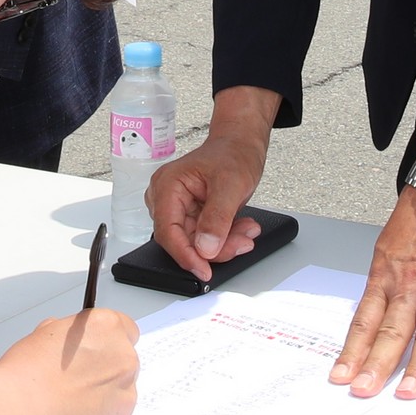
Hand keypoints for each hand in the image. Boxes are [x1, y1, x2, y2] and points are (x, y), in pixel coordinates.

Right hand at [0, 309, 137, 414]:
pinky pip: (118, 410)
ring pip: (122, 385)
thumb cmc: (25, 375)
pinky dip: (104, 412)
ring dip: (105, 389)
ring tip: (73, 399)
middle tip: (79, 377)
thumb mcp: (43, 335)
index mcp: (105, 325)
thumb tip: (70, 340)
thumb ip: (68, 332)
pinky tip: (78, 413)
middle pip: (124, 356)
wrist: (19, 412)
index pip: (124, 327)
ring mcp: (126, 386)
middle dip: (106, 365)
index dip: (107, 340)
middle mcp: (122, 354)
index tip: (97, 349)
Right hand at [146, 87, 279, 281]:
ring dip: (224, 243)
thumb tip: (206, 247)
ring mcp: (178, 208)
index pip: (167, 231)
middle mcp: (167, 198)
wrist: (242, 144)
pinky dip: (225, 237)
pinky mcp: (191, 215)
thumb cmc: (233, 153)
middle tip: (242, 243)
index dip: (185, 254)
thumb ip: (217, 217)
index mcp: (168, 186)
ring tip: (247, 231)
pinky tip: (242, 227)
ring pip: (195, 242)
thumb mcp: (230, 184)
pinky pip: (204, 238)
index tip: (204, 270)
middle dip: (213, 247)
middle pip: (182, 240)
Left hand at [333, 126, 415, 399]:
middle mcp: (411, 284)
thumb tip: (375, 317)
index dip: (352, 351)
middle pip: (391, 333)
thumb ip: (385, 282)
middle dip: (376, 366)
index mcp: (386, 275)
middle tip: (364, 392)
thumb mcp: (389, 246)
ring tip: (409, 393)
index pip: (365, 321)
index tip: (341, 376)